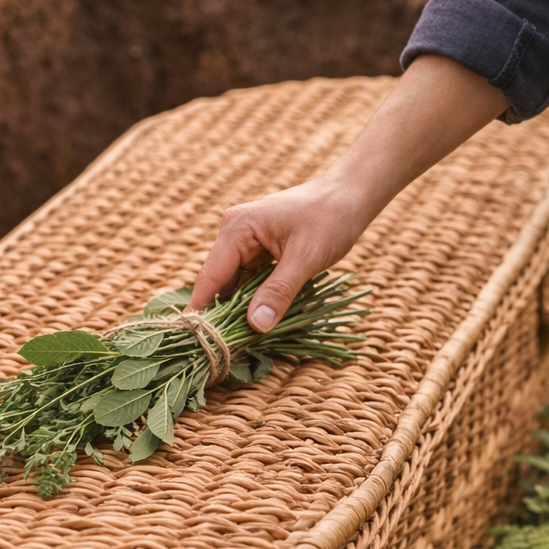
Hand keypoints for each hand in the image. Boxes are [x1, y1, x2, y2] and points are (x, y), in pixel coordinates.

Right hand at [189, 54, 507, 331]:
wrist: (350, 196)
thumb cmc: (330, 220)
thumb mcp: (305, 259)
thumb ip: (278, 292)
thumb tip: (254, 326)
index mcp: (237, 229)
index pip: (210, 277)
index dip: (203, 311)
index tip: (198, 345)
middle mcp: (234, 233)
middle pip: (219, 283)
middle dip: (223, 314)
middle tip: (225, 352)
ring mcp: (245, 240)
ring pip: (235, 284)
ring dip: (240, 310)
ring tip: (241, 343)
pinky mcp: (259, 248)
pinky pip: (250, 280)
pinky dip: (255, 299)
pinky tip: (259, 322)